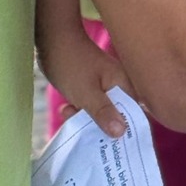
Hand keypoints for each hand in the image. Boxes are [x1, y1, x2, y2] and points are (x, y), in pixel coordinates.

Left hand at [39, 23, 135, 137]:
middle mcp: (119, 85)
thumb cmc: (71, 64)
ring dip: (86, 119)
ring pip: (102, 112)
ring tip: (69, 113)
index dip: (126, 133)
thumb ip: (104, 112)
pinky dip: (80, 110)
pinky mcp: (92, 86)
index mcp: (125, 84)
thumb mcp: (86, 92)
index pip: (134, 115)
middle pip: (118, 116)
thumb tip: (122, 133)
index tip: (112, 147)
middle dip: (100, 127)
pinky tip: (65, 108)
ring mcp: (105, 85)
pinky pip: (92, 105)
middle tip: (83, 131)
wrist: (51, 39)